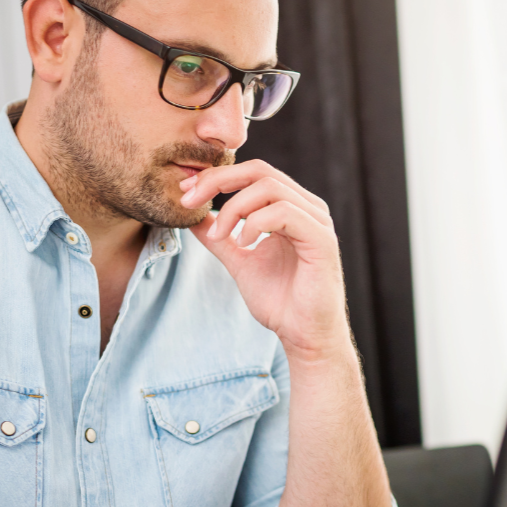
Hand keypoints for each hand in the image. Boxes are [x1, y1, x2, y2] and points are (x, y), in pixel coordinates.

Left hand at [180, 161, 351, 364]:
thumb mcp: (239, 261)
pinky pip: (284, 213)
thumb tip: (194, 217)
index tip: (185, 193)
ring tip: (219, 236)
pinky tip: (243, 244)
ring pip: (269, 188)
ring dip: (233, 208)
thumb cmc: (280, 301)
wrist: (304, 336)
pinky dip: (255, 224)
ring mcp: (317, 221)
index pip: (252, 174)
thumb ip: (220, 238)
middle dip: (218, 181)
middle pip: (259, 171)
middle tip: (189, 201)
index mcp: (290, 207)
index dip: (216, 177)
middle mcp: (307, 207)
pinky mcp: (321, 239)